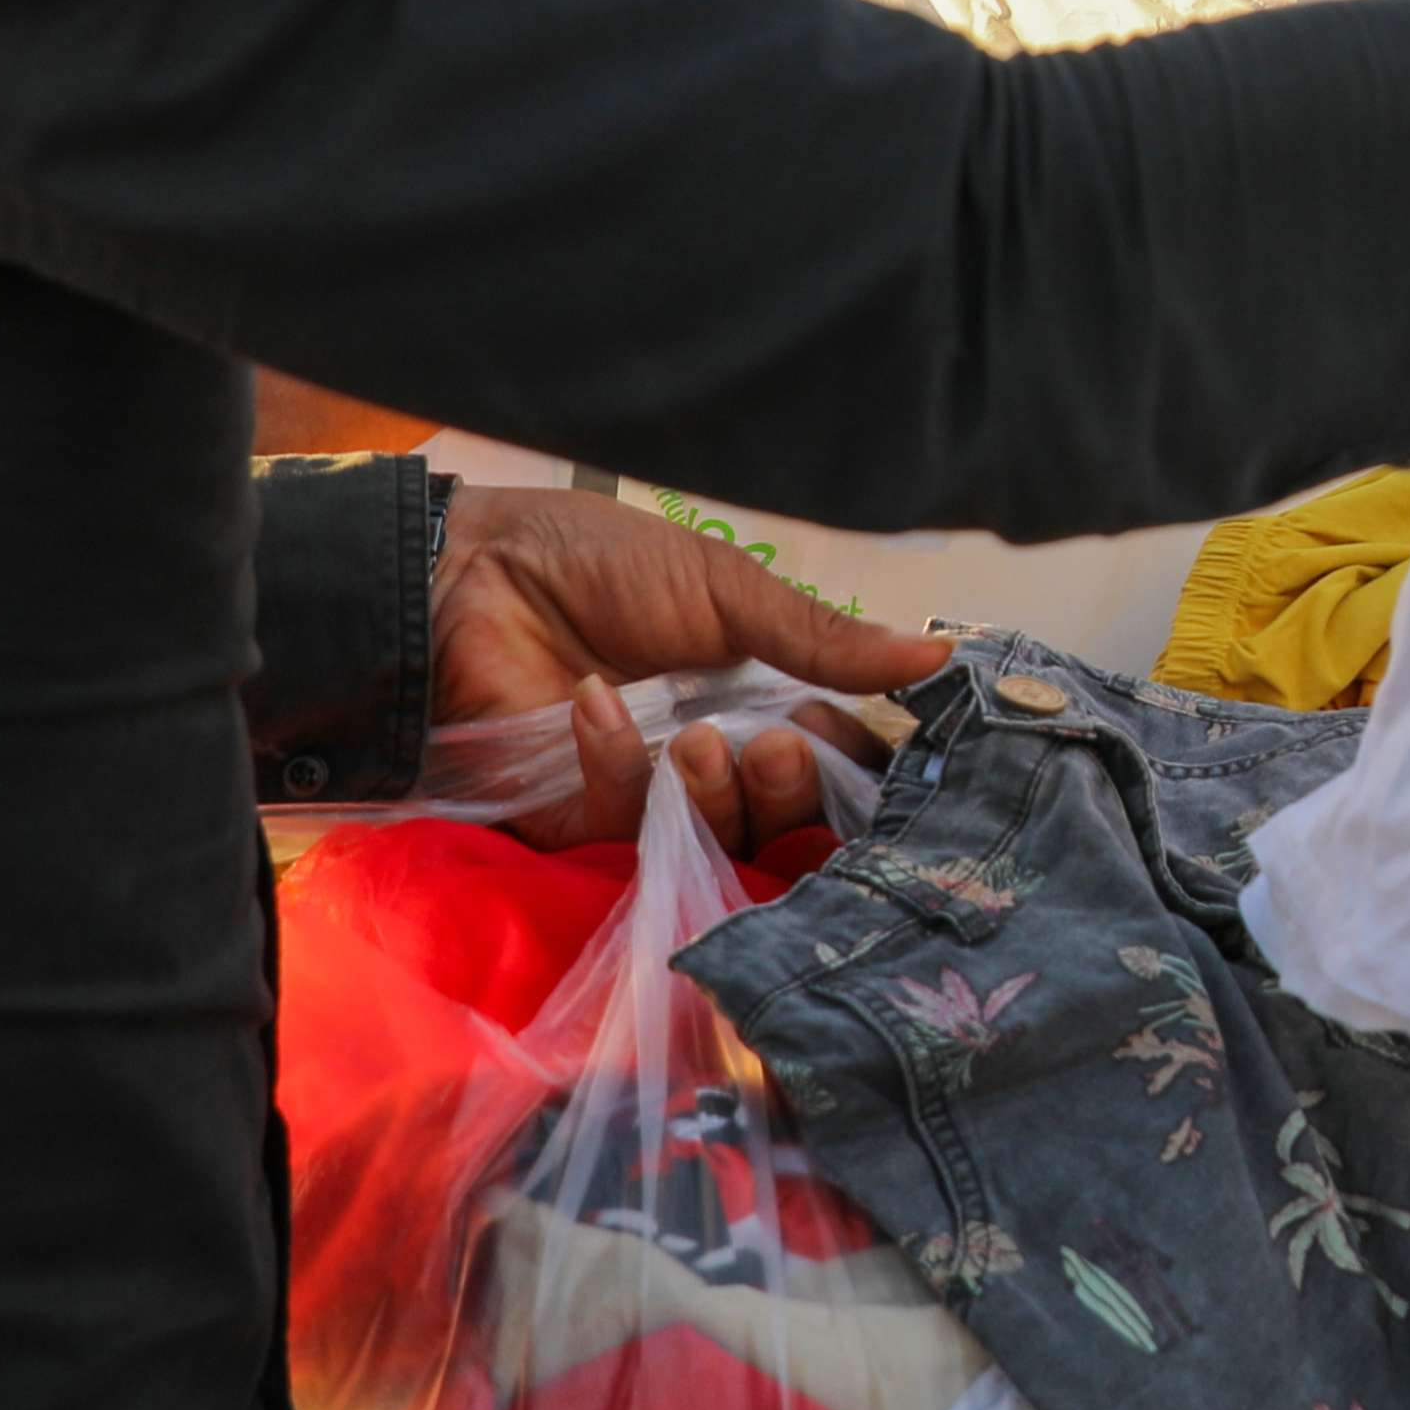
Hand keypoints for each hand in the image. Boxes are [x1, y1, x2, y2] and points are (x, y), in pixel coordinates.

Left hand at [427, 482, 951, 845]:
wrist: (471, 574)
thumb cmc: (597, 565)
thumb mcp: (726, 589)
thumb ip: (824, 639)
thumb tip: (938, 656)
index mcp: (756, 700)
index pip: (828, 761)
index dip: (847, 767)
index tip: (853, 743)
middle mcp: (710, 760)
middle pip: (785, 821)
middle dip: (794, 793)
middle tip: (781, 744)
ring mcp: (646, 800)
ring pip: (718, 843)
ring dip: (718, 794)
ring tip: (701, 740)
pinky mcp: (576, 828)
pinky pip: (626, 831)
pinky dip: (619, 770)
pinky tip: (595, 706)